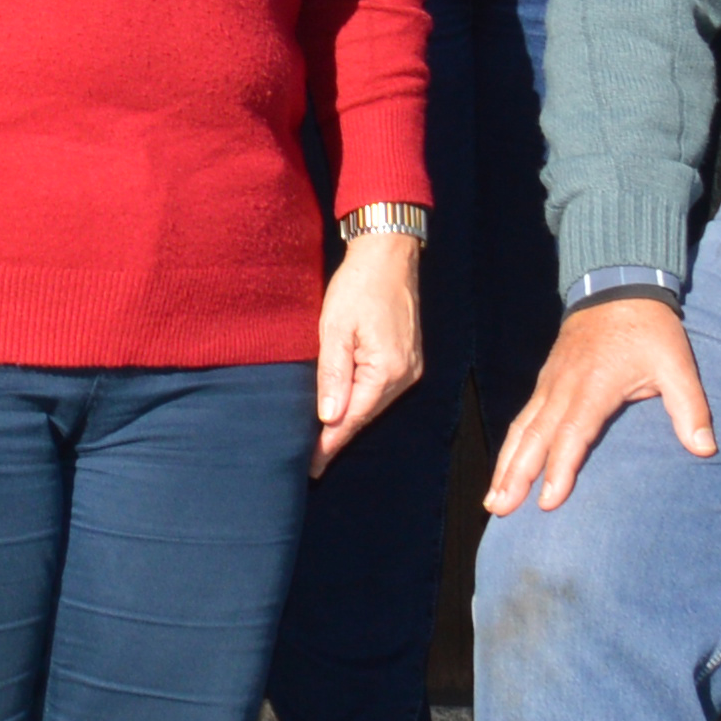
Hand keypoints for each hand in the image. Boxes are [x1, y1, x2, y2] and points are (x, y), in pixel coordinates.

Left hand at [313, 230, 422, 470]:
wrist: (388, 254)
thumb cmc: (358, 286)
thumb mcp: (334, 329)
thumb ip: (333, 375)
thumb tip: (329, 418)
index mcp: (387, 370)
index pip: (353, 418)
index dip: (330, 444)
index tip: (311, 466)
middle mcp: (405, 375)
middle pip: (366, 415)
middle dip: (338, 435)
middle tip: (310, 459)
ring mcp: (410, 367)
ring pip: (373, 403)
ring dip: (349, 418)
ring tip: (322, 439)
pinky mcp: (408, 357)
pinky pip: (380, 388)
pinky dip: (361, 400)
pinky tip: (344, 407)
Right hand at [485, 295, 713, 515]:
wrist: (619, 283)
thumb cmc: (650, 329)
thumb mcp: (677, 364)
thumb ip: (690, 408)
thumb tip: (707, 448)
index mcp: (595, 386)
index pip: (572, 434)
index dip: (560, 469)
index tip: (550, 502)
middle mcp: (565, 386)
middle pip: (535, 437)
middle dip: (516, 475)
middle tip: (500, 510)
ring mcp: (551, 382)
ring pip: (522, 428)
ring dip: (505, 465)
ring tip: (493, 500)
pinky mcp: (546, 379)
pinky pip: (523, 416)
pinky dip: (511, 445)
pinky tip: (505, 466)